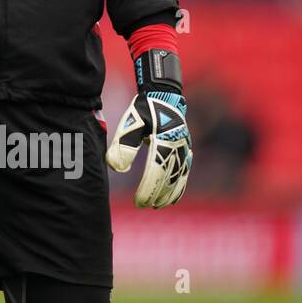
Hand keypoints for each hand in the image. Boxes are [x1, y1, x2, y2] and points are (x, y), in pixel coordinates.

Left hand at [106, 49, 192, 207]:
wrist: (163, 96)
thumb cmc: (144, 110)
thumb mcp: (131, 123)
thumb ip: (123, 145)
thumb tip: (115, 167)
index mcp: (164, 141)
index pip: (156, 172)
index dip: (148, 189)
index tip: (139, 201)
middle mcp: (178, 147)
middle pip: (168, 178)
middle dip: (157, 194)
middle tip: (144, 205)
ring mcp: (184, 150)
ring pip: (179, 178)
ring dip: (169, 193)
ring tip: (157, 205)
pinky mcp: (186, 151)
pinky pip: (184, 173)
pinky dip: (179, 187)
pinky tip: (173, 198)